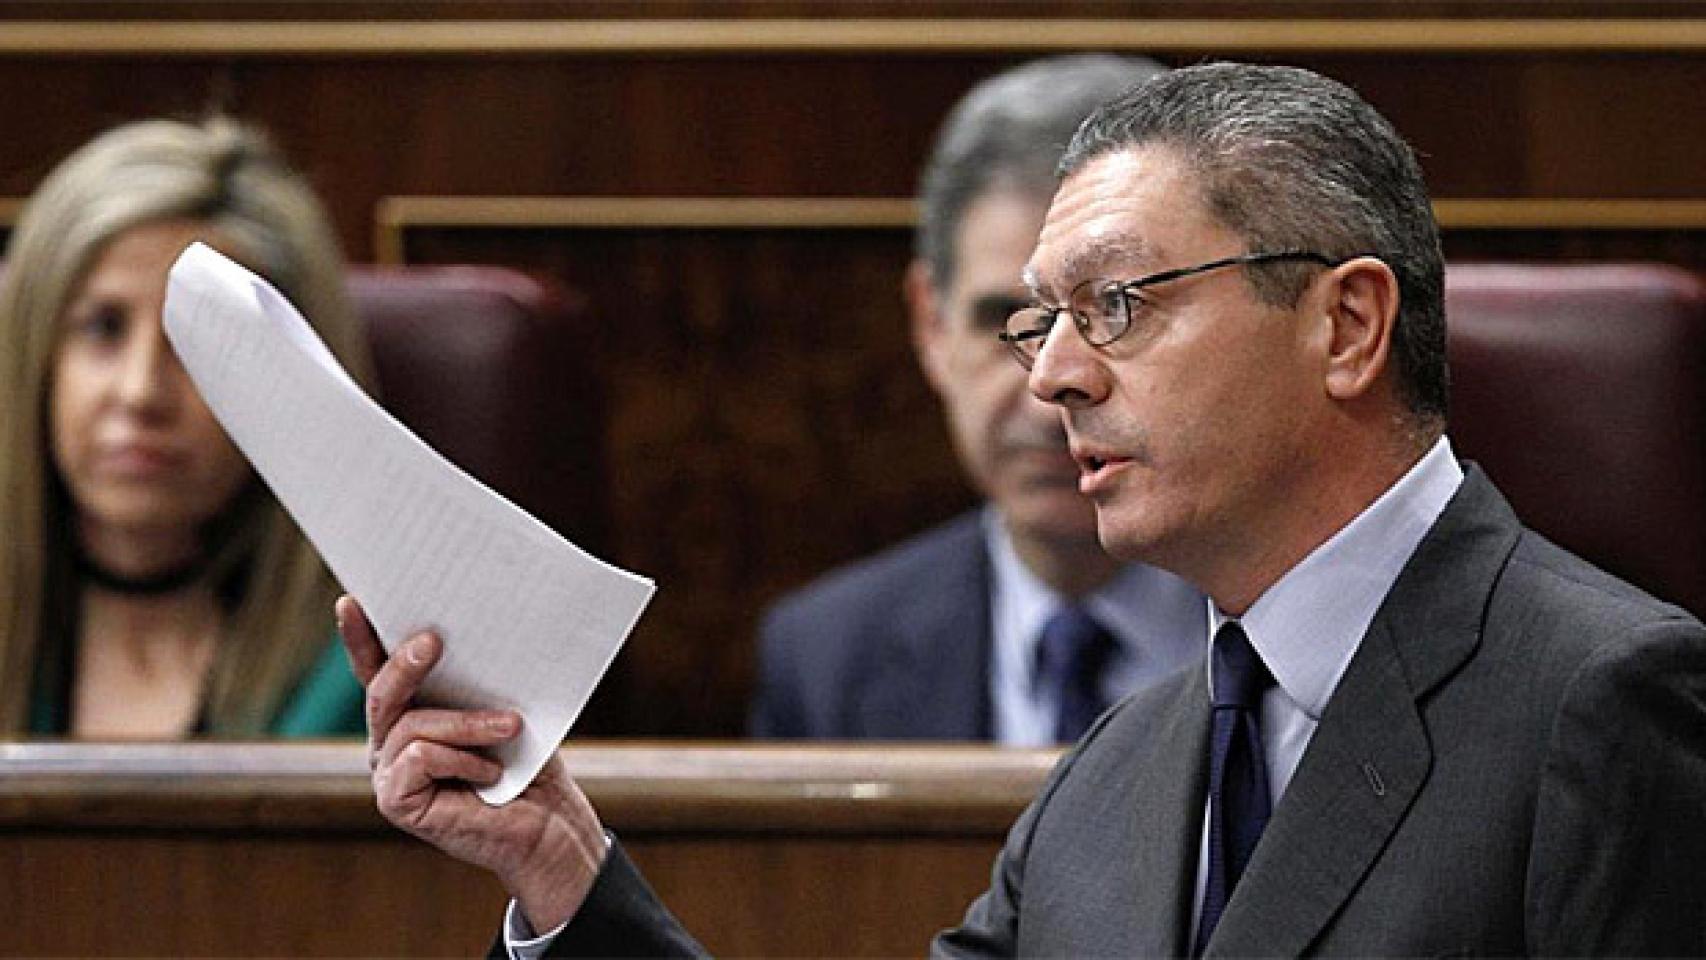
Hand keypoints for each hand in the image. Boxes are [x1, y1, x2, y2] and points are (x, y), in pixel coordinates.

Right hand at [337, 595, 607, 931]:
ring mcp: (389, 773)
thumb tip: (471, 626)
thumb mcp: (502, 705)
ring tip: (511, 728)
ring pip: (409, 725)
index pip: (376, 669)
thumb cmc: (529, 762)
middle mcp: (390, 742)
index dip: (361, 637)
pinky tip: (491, 775)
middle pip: (381, 692)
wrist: (550, 823)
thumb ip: (474, 679)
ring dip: (466, 723)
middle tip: (434, 639)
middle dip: (403, 662)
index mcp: (411, 713)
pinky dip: (461, 760)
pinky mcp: (397, 803)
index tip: (354, 600)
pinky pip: (418, 758)